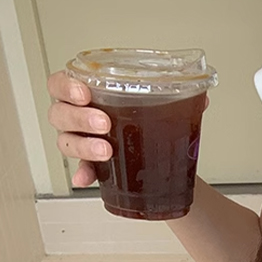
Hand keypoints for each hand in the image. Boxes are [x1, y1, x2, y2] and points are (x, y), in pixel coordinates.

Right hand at [46, 71, 210, 187]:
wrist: (163, 158)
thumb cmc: (151, 123)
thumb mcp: (162, 106)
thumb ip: (177, 99)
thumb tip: (201, 98)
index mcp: (88, 93)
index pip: (62, 83)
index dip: (67, 86)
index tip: (85, 93)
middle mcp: (78, 117)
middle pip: (60, 113)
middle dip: (79, 118)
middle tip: (104, 123)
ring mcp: (82, 142)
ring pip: (67, 141)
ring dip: (84, 147)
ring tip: (107, 151)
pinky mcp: (91, 166)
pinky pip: (81, 171)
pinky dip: (83, 175)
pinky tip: (87, 179)